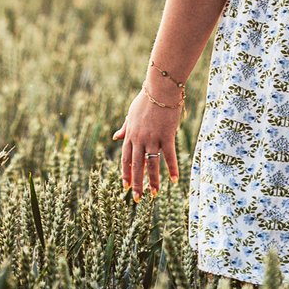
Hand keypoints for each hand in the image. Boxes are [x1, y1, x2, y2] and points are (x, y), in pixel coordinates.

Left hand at [110, 77, 181, 196]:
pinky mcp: (166, 136)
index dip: (126, 173)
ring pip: (151, 164)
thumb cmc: (146, 100)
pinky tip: (174, 180)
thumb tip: (115, 137)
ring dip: (153, 181)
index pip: (126, 158)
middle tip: (136, 198)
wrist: (159, 90)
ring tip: (154, 194)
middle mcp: (139, 139)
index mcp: (130, 135)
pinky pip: (168, 156)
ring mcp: (152, 138)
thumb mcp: (131, 115)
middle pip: (136, 165)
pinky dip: (171, 169)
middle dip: (136, 183)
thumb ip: (124, 128)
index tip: (125, 187)